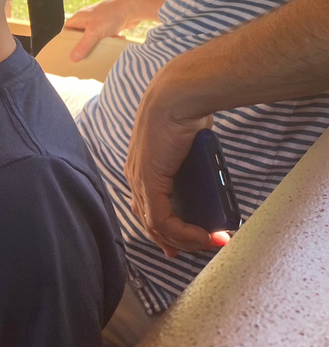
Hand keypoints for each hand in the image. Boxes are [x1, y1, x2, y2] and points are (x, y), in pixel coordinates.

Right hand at [65, 0, 164, 61]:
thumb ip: (84, 45)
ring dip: (96, 46)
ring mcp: (99, 23)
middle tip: (81, 57)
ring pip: (93, 38)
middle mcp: (88, 20)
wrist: (132, 7)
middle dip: (82, 46)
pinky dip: (106, 43)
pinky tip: (109, 48)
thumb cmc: (111, 14)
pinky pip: (104, 39)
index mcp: (80, 18)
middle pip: (80, 36)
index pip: (67, 30)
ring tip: (95, 55)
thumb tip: (73, 57)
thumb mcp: (94, 32)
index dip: (66, 39)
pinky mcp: (109, 27)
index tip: (66, 51)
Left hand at [125, 73, 222, 257]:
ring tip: (210, 242)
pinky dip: (184, 233)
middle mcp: (135, 176)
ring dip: (185, 239)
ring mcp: (139, 181)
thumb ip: (190, 161)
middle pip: (147, 221)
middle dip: (173, 241)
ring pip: (155, 226)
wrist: (177, 98)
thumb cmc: (185, 114)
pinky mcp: (148, 183)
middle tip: (197, 249)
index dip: (163, 229)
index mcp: (141, 167)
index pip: (145, 207)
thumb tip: (205, 168)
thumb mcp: (188, 144)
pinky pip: (161, 220)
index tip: (183, 241)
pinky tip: (204, 236)